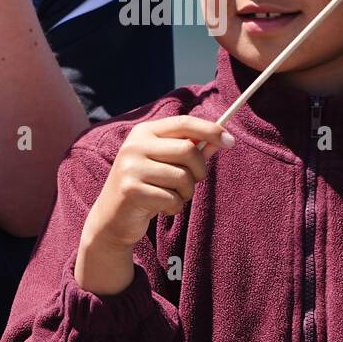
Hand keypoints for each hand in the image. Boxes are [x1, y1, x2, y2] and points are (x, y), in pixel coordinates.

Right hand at [76, 116, 233, 294]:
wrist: (112, 218)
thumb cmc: (146, 187)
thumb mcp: (165, 164)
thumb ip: (190, 151)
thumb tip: (221, 140)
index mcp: (143, 132)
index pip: (183, 123)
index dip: (211, 130)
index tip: (230, 142)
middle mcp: (134, 145)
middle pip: (188, 150)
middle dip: (199, 170)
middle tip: (192, 182)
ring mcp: (130, 167)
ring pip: (183, 177)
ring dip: (186, 193)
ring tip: (171, 196)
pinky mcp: (130, 190)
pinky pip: (172, 198)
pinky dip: (174, 207)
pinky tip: (159, 208)